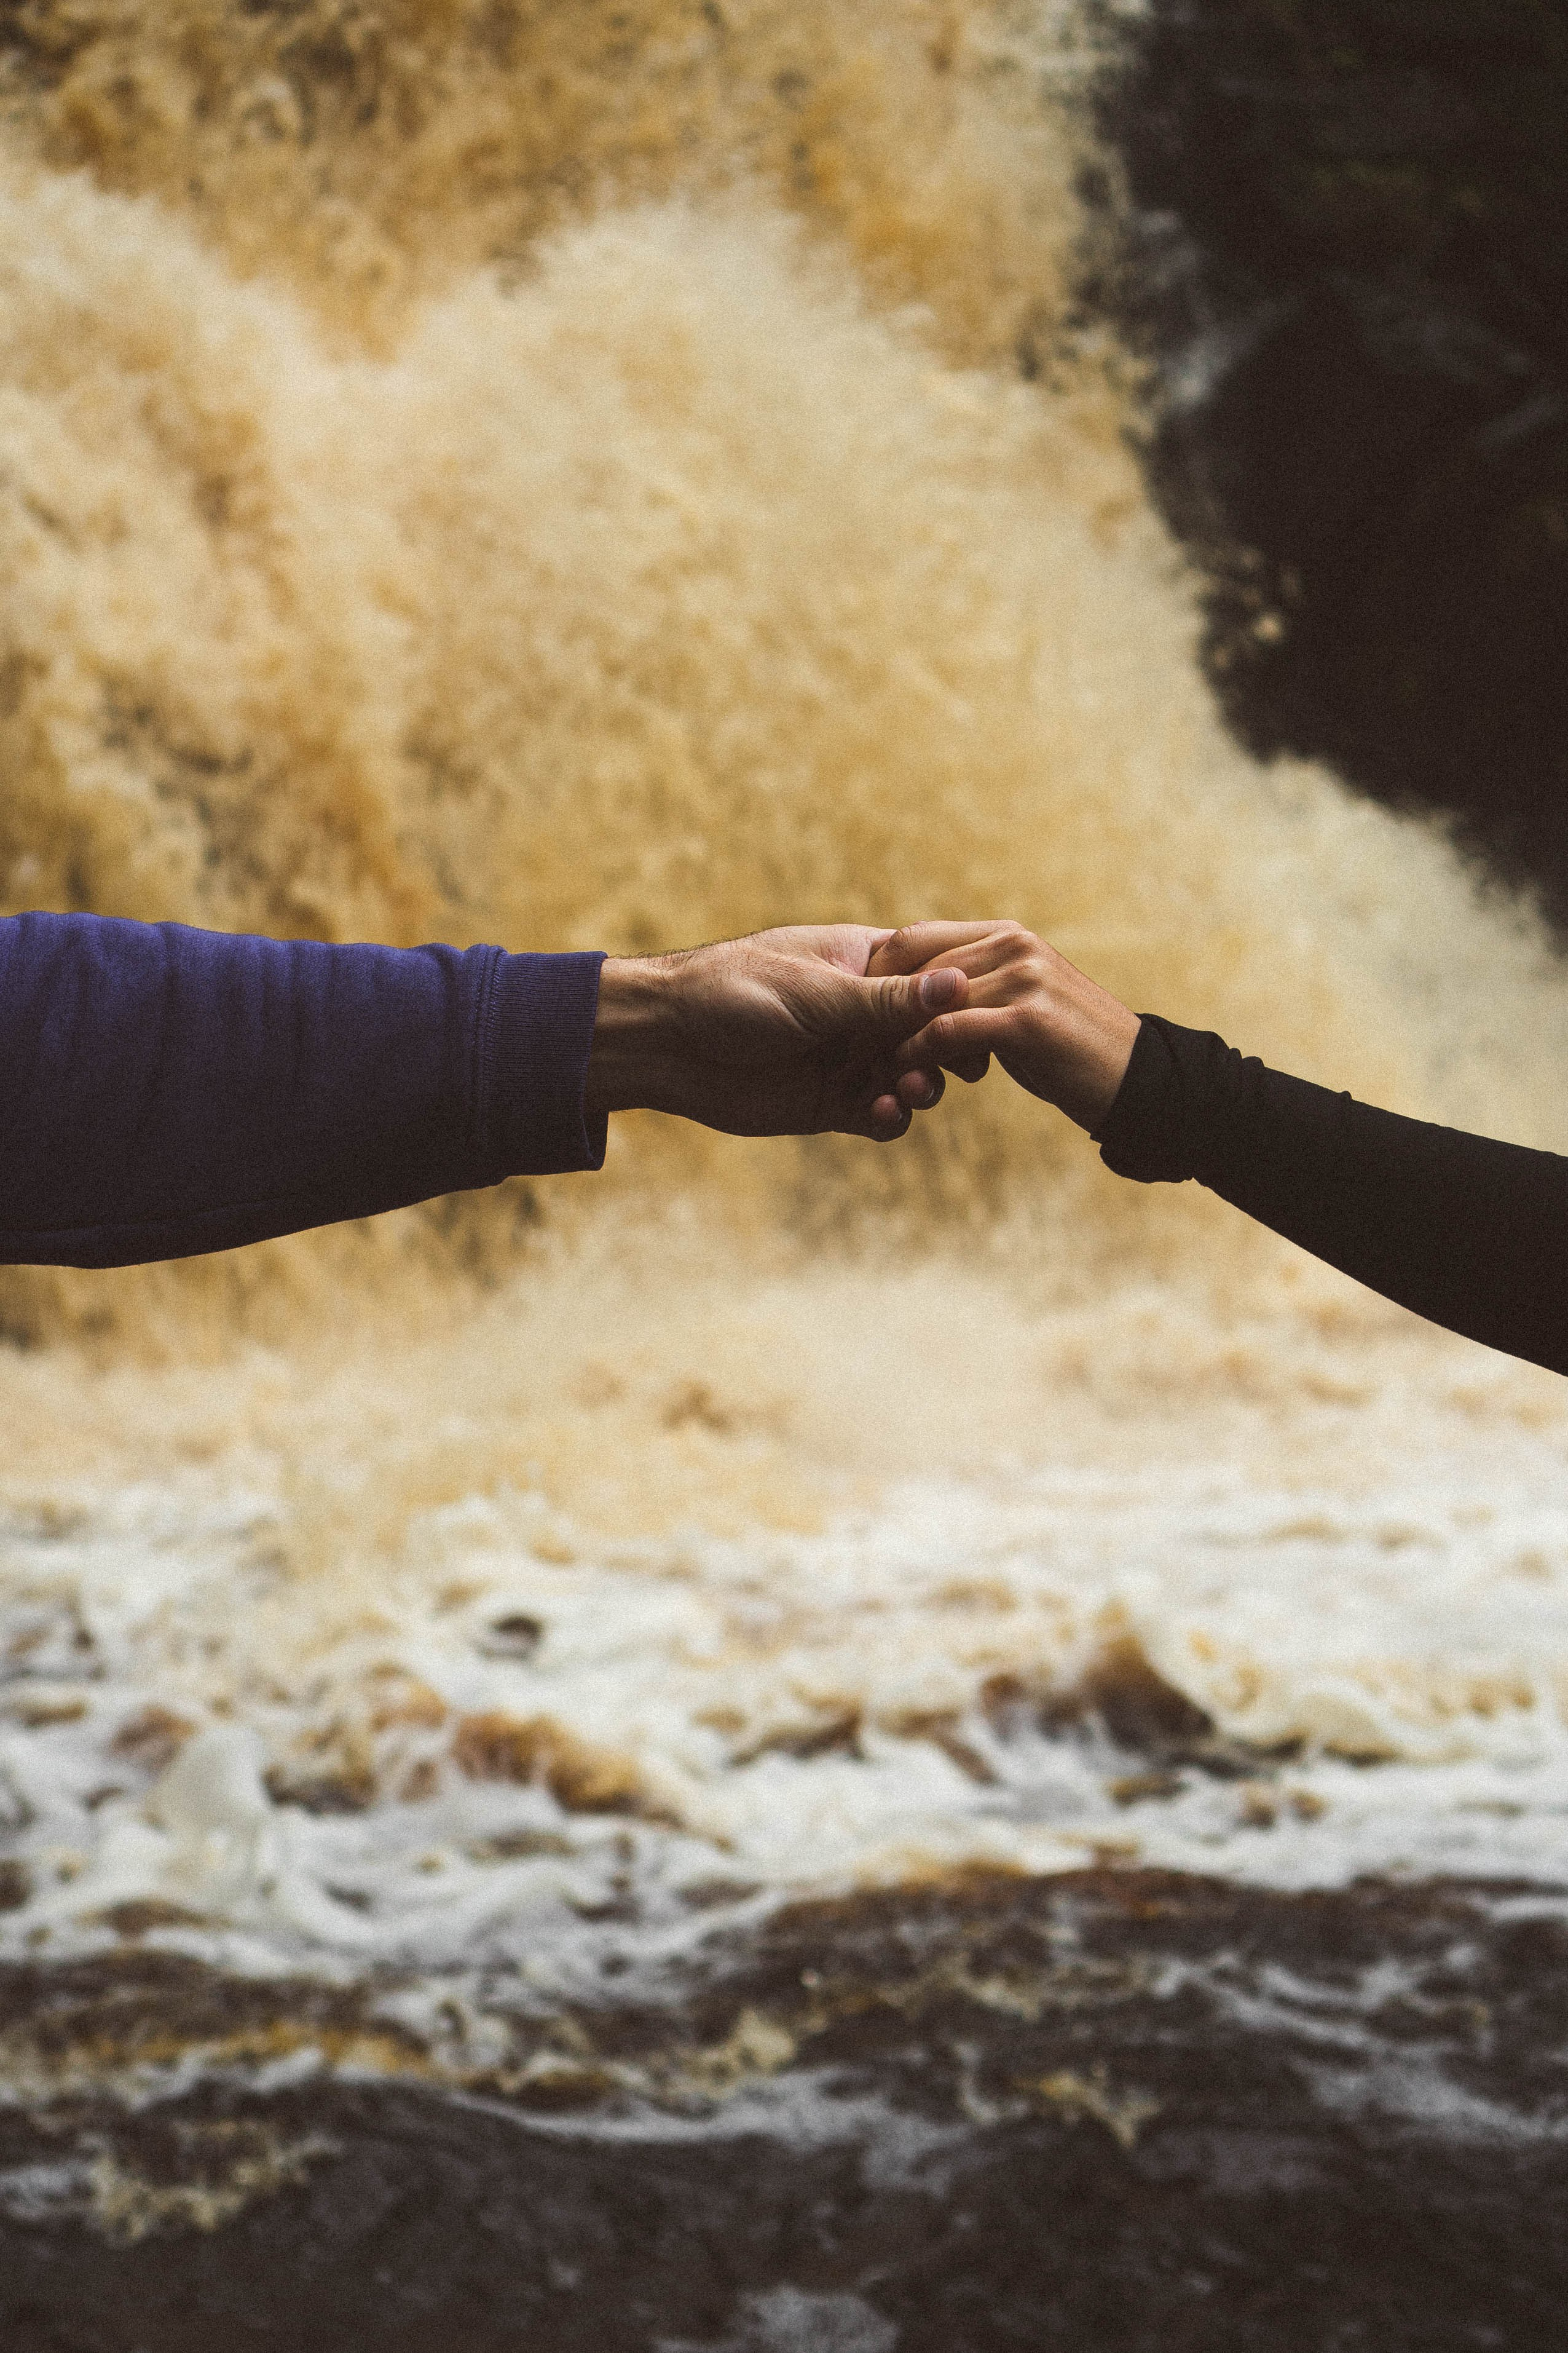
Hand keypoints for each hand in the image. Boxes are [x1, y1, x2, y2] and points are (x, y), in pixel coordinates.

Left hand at [584, 925, 968, 1140]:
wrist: (666, 1042)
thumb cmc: (734, 992)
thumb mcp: (817, 992)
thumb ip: (887, 999)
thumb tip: (960, 985)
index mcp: (863, 963)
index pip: (932, 977)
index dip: (960, 1000)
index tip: (979, 1019)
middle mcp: (861, 1011)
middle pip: (929, 1032)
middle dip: (945, 1052)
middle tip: (954, 1069)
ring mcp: (847, 1058)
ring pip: (909, 1077)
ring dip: (920, 1087)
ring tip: (909, 1091)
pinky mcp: (829, 1102)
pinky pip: (877, 1115)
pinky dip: (890, 1119)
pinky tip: (882, 1116)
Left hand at [869, 921, 1140, 1132]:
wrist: (1139, 1084)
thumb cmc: (1072, 1055)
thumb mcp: (1020, 1009)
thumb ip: (974, 991)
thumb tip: (917, 994)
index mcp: (1006, 936)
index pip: (915, 938)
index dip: (876, 977)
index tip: (854, 1020)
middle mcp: (1013, 945)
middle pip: (910, 963)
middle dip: (872, 1007)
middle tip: (849, 1048)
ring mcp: (1022, 978)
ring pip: (924, 1000)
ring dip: (889, 1039)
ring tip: (872, 1072)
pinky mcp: (1026, 1021)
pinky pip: (947, 1032)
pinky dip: (916, 1058)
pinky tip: (905, 1083)